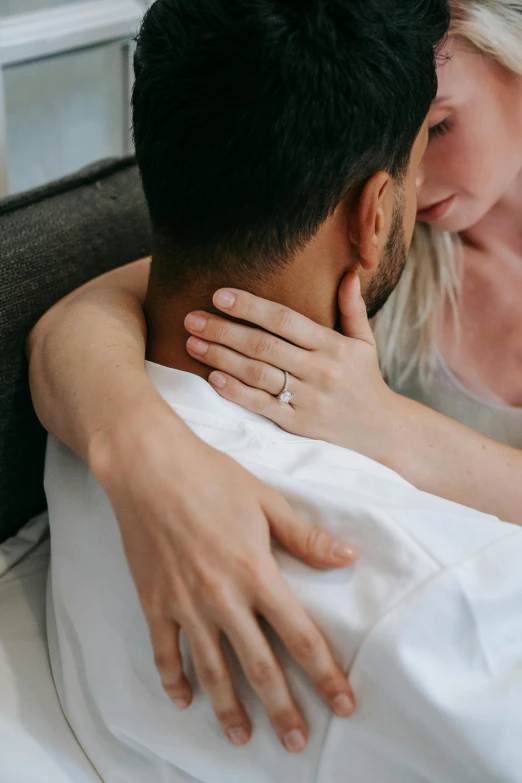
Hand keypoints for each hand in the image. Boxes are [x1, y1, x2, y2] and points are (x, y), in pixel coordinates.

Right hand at [89, 394, 356, 753]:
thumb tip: (349, 558)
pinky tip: (183, 701)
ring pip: (211, 669)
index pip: (300, 636)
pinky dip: (173, 679)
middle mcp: (223, 598)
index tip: (343, 704)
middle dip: (282, 708)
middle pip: (259, 666)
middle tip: (295, 742)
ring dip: (228, 708)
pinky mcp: (154, 601)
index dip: (325, 673)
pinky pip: (165, 652)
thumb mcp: (267, 502)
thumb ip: (307, 537)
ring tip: (241, 737)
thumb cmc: (211, 478)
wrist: (149, 467)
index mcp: (256, 573)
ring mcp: (185, 604)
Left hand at [185, 271, 401, 462]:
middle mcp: (320, 371)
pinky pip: (262, 406)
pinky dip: (236, 392)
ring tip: (192, 343)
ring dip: (221, 358)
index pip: (284, 320)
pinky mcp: (298, 425)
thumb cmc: (365, 380)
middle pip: (263, 346)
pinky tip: (213, 378)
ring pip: (257, 374)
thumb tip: (349, 273)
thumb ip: (352, 309)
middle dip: (223, 330)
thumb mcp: (365, 342)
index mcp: (332, 347)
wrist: (380, 430)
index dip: (250, 307)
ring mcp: (308, 400)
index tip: (219, 296)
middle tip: (191, 318)